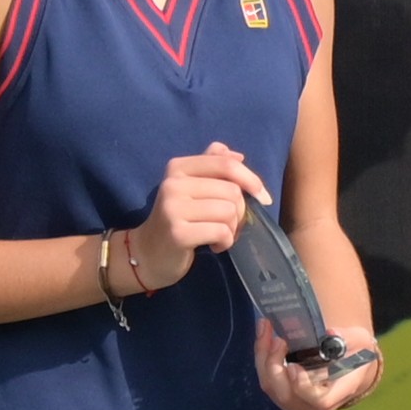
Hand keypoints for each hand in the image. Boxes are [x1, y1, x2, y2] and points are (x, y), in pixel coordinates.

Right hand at [136, 143, 264, 265]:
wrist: (147, 254)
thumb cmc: (177, 219)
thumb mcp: (191, 187)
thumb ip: (212, 166)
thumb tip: (238, 156)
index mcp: (178, 167)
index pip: (225, 163)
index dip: (251, 179)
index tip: (263, 196)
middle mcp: (173, 184)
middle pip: (232, 191)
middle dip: (239, 212)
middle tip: (227, 225)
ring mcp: (173, 208)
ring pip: (229, 212)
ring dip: (232, 229)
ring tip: (219, 235)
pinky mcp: (178, 233)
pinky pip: (221, 232)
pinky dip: (225, 242)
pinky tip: (215, 246)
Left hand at [255, 337, 381, 409]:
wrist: (349, 368)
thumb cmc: (356, 354)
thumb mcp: (360, 341)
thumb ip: (348, 338)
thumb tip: (329, 333)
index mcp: (338, 395)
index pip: (319, 401)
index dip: (303, 387)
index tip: (294, 366)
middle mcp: (315, 407)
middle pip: (286, 394)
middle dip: (275, 364)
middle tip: (278, 338)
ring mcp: (296, 406)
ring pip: (271, 387)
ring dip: (263, 357)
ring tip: (265, 329)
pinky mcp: (283, 398)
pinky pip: (266, 381)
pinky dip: (261, 358)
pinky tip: (264, 336)